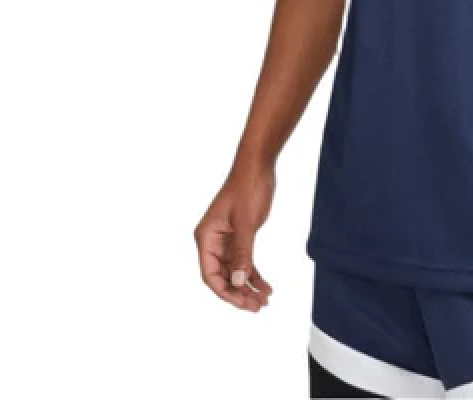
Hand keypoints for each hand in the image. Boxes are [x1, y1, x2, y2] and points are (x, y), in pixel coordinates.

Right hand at [194, 160, 276, 311]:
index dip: (225, 292)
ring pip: (235, 271)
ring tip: (264, 302)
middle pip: (223, 276)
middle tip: (257, 307)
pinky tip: (266, 287)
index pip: (210, 274)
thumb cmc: (247, 188)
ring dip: (248, 287)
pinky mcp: (239, 236)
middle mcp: (212, 241)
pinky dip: (255, 274)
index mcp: (206, 237)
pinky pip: (244, 261)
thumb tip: (239, 282)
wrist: (258, 166)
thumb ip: (242, 253)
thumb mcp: (246, 223)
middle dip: (239, 293)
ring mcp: (226, 240)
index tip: (242, 303)